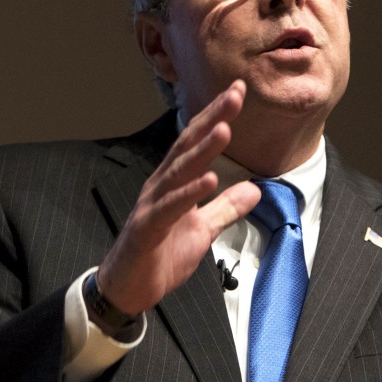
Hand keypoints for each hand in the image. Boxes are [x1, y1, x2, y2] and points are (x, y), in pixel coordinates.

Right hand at [97, 80, 261, 315]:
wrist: (126, 289)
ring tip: (225, 129)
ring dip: (202, 150)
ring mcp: (151, 206)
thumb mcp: (202, 231)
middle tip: (235, 95)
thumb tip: (255, 189)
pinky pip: (169, 208)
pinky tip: (209, 180)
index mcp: (173, 183)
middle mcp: (160, 186)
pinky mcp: (146, 229)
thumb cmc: (159, 256)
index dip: (216, 117)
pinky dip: (189, 193)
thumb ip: (226, 208)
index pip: (196, 143)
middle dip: (212, 119)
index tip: (238, 92)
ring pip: (179, 172)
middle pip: (188, 147)